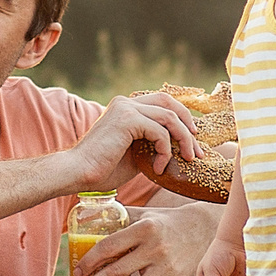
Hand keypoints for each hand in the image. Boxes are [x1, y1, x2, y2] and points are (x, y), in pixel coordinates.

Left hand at [70, 209, 207, 275]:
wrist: (203, 229)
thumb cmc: (165, 221)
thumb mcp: (145, 213)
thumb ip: (120, 217)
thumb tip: (87, 223)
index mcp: (144, 228)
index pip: (109, 246)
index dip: (90, 261)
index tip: (77, 272)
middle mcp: (155, 249)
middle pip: (117, 273)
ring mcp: (166, 269)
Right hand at [71, 92, 200, 188]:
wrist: (78, 173)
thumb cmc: (103, 168)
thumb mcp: (135, 154)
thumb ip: (152, 144)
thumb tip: (176, 150)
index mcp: (126, 108)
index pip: (162, 102)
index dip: (182, 117)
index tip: (193, 138)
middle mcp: (126, 103)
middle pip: (169, 102)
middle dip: (188, 124)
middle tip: (197, 149)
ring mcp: (126, 108)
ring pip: (169, 117)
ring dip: (184, 139)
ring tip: (187, 159)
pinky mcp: (127, 120)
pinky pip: (160, 132)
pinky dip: (165, 151)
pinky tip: (158, 168)